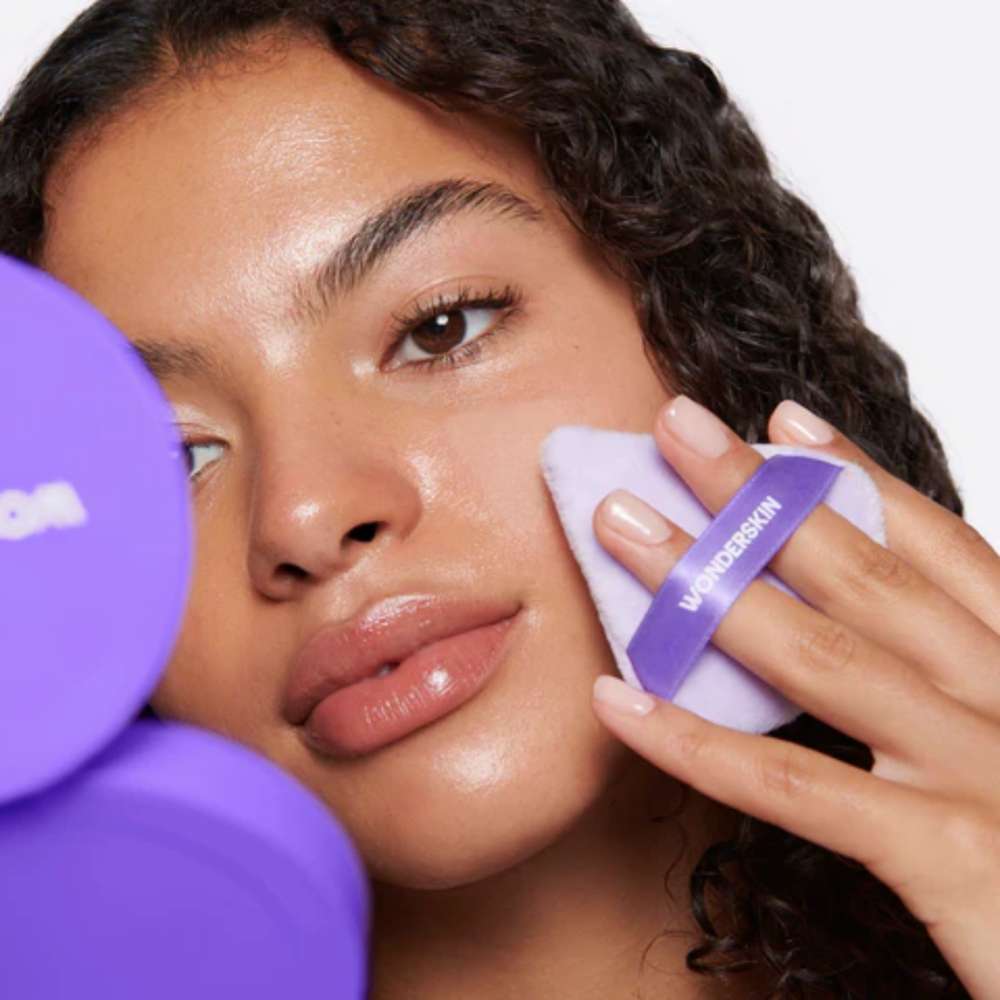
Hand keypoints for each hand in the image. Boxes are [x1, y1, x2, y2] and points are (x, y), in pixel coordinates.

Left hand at [590, 395, 999, 998]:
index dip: (858, 478)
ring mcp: (983, 768)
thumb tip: (855, 637)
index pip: (938, 547)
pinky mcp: (953, 854)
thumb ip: (950, 691)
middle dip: (759, 495)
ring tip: (621, 525)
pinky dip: (695, 742)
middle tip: (675, 427)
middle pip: (864, 571)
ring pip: (818, 653)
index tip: (787, 420)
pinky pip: (793, 783)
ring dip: (706, 582)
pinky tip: (617, 702)